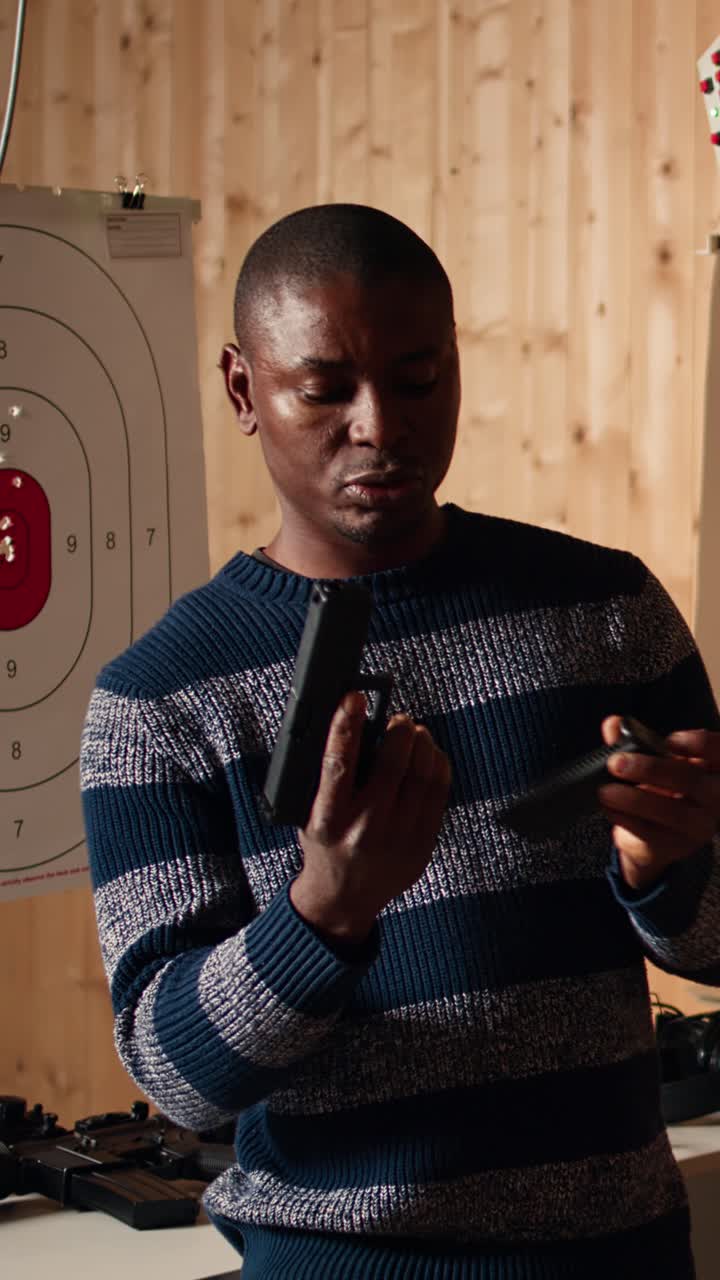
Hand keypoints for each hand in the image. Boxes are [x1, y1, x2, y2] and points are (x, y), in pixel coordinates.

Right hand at [290, 692, 451, 942]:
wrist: (343, 898)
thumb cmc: (325, 844)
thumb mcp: (311, 812)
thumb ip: (328, 776)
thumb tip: (354, 726)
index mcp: (327, 820)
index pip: (337, 764)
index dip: (345, 726)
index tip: (353, 699)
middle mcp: (363, 829)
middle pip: (391, 765)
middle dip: (398, 731)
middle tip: (398, 719)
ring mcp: (397, 839)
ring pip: (421, 775)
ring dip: (421, 744)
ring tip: (415, 733)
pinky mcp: (421, 845)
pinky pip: (438, 793)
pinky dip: (437, 765)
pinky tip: (430, 754)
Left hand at [598, 716, 719, 890]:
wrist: (657, 833)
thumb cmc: (661, 786)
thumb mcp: (651, 759)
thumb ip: (634, 739)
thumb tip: (613, 723)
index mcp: (713, 767)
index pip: (718, 751)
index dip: (698, 744)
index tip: (668, 741)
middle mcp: (714, 796)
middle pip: (690, 780)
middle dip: (651, 769)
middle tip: (616, 762)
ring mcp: (699, 824)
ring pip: (672, 812)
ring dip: (634, 799)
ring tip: (605, 790)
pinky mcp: (677, 845)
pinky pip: (651, 833)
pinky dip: (625, 818)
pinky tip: (608, 807)